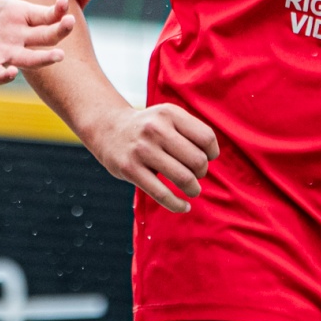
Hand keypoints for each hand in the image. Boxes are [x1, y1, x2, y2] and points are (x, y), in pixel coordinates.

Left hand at [0, 0, 74, 82]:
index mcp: (17, 14)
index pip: (46, 14)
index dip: (58, 11)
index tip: (63, 1)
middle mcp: (16, 36)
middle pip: (47, 36)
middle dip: (61, 30)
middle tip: (70, 22)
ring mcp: (2, 52)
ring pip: (31, 59)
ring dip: (45, 59)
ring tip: (59, 55)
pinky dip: (6, 74)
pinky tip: (10, 70)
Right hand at [80, 103, 219, 212]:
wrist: (108, 128)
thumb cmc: (147, 127)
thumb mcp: (167, 117)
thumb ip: (190, 131)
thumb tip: (211, 158)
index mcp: (169, 114)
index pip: (206, 138)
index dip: (212, 153)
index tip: (206, 158)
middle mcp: (155, 129)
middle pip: (197, 160)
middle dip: (202, 173)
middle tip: (196, 175)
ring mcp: (142, 149)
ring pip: (183, 178)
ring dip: (193, 189)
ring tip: (192, 190)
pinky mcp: (130, 169)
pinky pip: (161, 194)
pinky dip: (177, 205)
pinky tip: (184, 206)